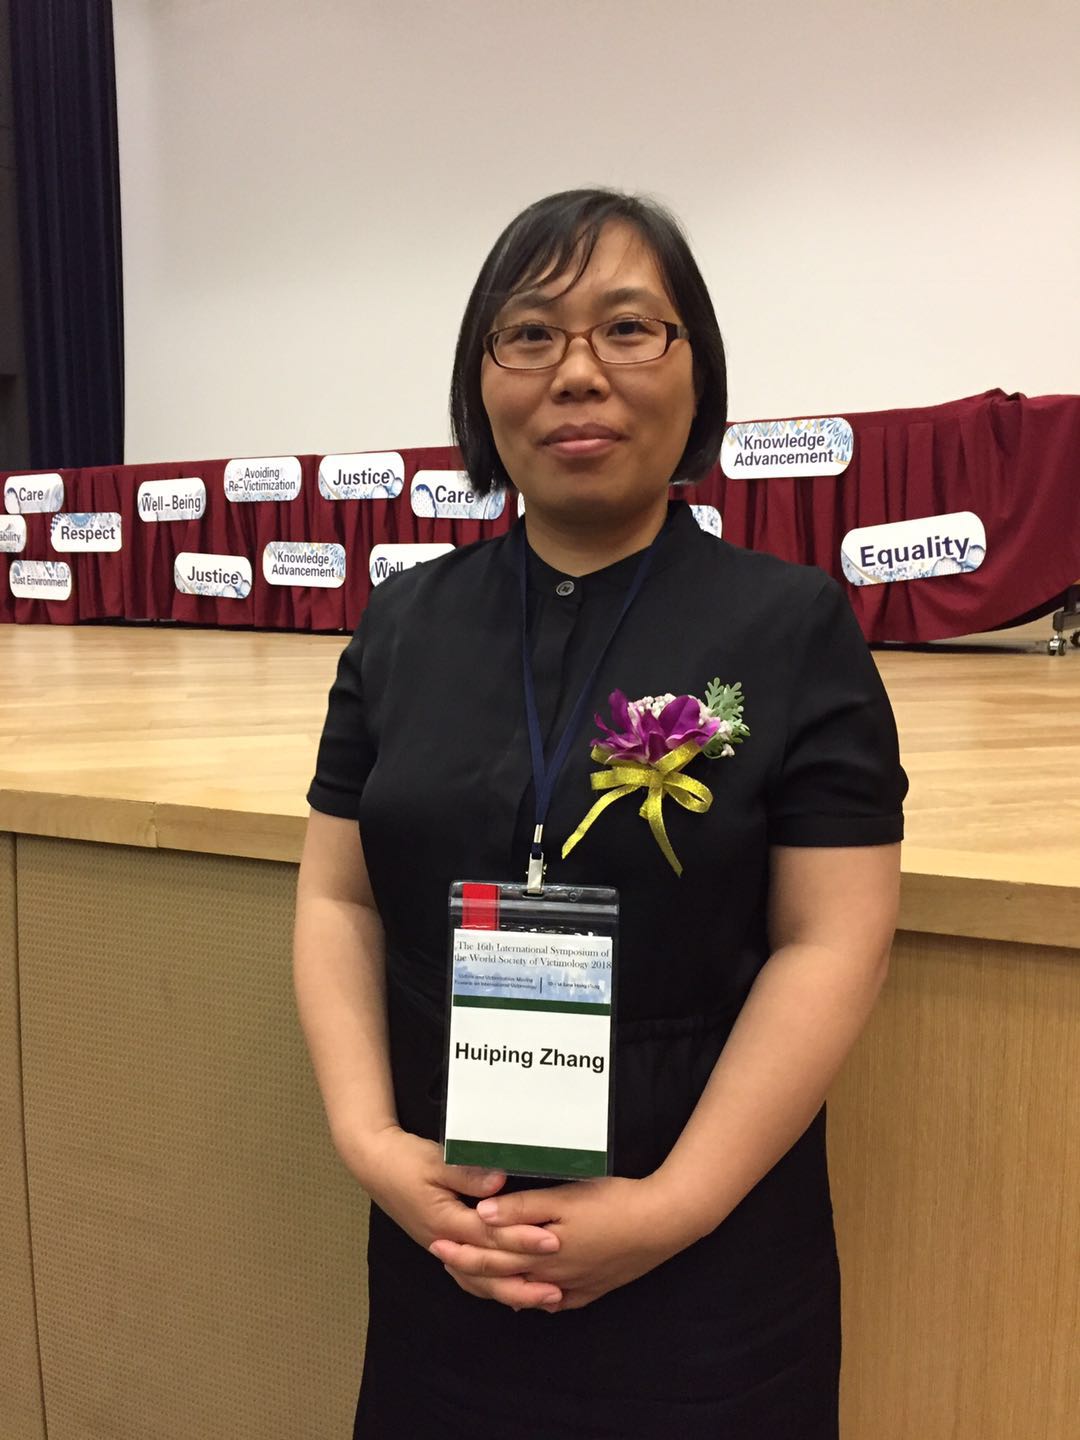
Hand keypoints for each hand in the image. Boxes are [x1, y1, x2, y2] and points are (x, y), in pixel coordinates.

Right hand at [346, 1127, 564, 1309]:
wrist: (375, 1165)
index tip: (552, 1242)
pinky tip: (513, 1294)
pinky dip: (493, 1287)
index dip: (522, 1240)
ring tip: (543, 1300)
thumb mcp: (435, 1161)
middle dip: (524, 1279)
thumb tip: (499, 1183)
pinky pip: (471, 1276)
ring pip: (479, 1281)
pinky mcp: (444, 1245)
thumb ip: (468, 1174)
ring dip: (512, 1291)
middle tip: (558, 1288)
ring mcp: (443, 1247)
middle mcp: (444, 1241)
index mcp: (445, 1221)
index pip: (490, 1237)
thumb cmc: (405, 1160)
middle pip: (488, 1270)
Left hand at [430, 1174, 683, 1311]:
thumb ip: (522, 1208)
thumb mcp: (564, 1198)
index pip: (491, 1255)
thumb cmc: (614, 1203)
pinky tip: (531, 1300)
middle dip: (472, 1268)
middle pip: (504, 1275)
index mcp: (542, 1250)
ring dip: (501, 1285)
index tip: (437, 1243)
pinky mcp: (594, 1286)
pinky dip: (538, 1300)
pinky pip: (557, 1301)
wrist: (664, 1222)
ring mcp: (575, 1284)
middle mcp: (553, 1274)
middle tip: (445, 1261)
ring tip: (480, 1281)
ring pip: (528, 1291)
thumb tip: (482, 1216)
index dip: (462, 1249)